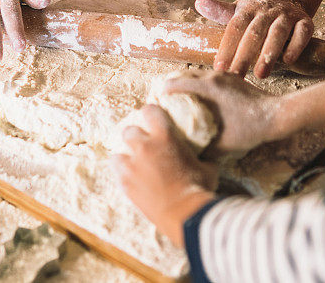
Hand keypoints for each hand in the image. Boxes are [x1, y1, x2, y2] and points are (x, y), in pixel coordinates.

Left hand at [113, 105, 217, 246]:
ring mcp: (132, 167)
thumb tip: (206, 158)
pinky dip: (123, 176)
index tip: (153, 118)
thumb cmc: (199, 188)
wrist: (184, 214)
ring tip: (133, 164)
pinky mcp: (126, 185)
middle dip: (135, 136)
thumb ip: (202, 158)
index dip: (151, 113)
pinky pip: (117, 175)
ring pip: (117, 153)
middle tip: (143, 144)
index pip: (150, 111)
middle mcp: (144, 147)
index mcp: (165, 137)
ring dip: (124, 157)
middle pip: (129, 130)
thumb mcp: (207, 167)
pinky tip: (132, 181)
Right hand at [163, 72, 282, 152]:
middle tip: (158, 98)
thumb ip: (203, 149)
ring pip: (196, 73)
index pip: (174, 83)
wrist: (278, 116)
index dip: (159, 92)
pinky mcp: (233, 78)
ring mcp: (224, 75)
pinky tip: (198, 97)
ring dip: (184, 82)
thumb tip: (187, 156)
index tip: (151, 101)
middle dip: (168, 84)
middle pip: (182, 74)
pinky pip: (208, 76)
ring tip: (175, 96)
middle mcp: (214, 76)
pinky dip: (198, 83)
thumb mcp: (223, 144)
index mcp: (208, 88)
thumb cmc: (251, 129)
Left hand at [195, 0, 314, 78]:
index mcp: (248, 9)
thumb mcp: (238, 11)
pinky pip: (302, 33)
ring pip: (278, 33)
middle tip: (236, 77)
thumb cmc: (257, 13)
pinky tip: (288, 61)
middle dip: (245, 56)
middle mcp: (267, 10)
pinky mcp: (306, 22)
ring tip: (261, 74)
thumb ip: (220, 12)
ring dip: (269, 53)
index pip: (234, 28)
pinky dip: (296, 45)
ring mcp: (287, 15)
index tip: (219, 69)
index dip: (227, 48)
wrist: (288, 0)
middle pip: (255, 33)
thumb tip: (198, 3)